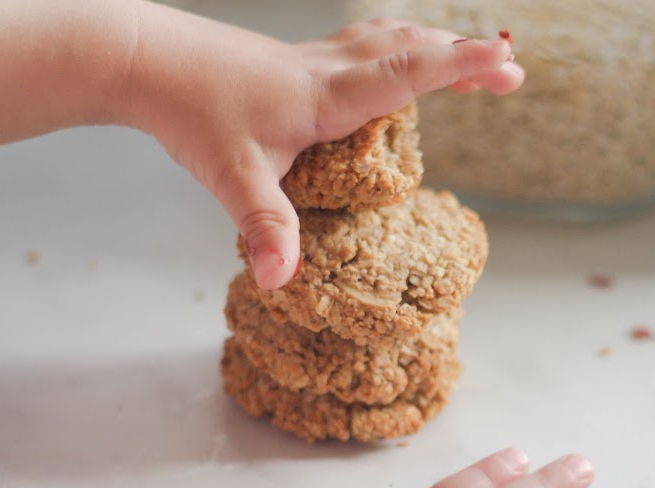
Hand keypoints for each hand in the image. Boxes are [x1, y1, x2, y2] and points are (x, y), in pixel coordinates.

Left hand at [123, 10, 524, 288]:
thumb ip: (265, 227)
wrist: (143, 57)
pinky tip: (397, 61)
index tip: (507, 60)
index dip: (460, 65)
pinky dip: (401, 47)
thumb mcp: (231, 176)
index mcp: (327, 95)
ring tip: (471, 58)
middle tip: (510, 70)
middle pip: (412, 48)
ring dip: (437, 44)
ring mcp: (314, 59)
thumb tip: (283, 282)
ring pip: (390, 38)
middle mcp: (330, 69)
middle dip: (466, 56)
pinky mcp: (298, 60)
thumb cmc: (190, 111)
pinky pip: (367, 45)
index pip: (407, 74)